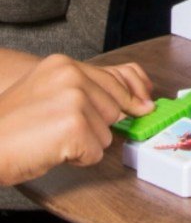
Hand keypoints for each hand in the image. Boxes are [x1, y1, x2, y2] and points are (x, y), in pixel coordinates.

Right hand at [0, 55, 153, 185]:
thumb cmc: (12, 126)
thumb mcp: (51, 94)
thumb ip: (94, 91)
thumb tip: (145, 104)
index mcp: (64, 64)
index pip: (121, 79)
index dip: (130, 99)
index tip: (138, 107)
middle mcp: (72, 76)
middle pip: (117, 108)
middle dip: (95, 125)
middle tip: (56, 128)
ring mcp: (75, 100)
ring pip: (108, 133)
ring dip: (84, 143)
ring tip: (50, 137)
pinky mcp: (76, 126)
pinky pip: (96, 152)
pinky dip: (77, 158)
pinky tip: (50, 149)